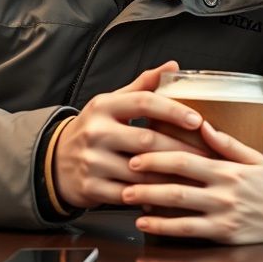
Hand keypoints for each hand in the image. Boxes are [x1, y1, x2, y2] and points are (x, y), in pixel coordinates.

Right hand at [53, 61, 207, 209]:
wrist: (55, 161)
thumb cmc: (95, 129)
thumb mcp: (112, 103)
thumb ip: (143, 85)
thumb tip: (173, 65)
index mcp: (104, 106)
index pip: (143, 102)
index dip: (173, 110)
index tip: (197, 120)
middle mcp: (96, 131)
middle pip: (147, 140)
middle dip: (180, 148)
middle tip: (207, 153)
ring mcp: (92, 160)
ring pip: (141, 170)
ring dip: (170, 175)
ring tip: (194, 175)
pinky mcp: (91, 187)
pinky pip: (129, 194)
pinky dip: (151, 195)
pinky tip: (169, 194)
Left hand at [122, 120, 262, 244]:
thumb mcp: (256, 158)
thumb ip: (228, 143)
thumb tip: (203, 125)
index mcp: (228, 170)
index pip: (186, 161)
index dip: (158, 157)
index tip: (137, 154)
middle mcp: (223, 194)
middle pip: (177, 187)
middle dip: (146, 182)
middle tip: (124, 175)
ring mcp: (222, 217)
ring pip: (179, 213)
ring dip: (150, 206)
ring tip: (127, 199)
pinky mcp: (222, 236)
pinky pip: (188, 234)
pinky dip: (164, 229)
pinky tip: (147, 224)